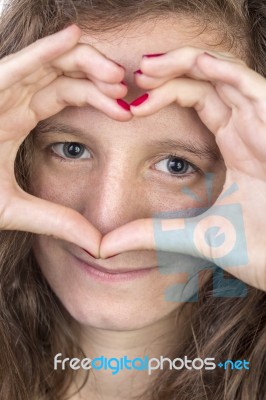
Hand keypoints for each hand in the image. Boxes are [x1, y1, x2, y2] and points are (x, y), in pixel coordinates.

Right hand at [0, 24, 131, 255]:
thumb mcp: (17, 211)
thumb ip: (57, 222)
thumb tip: (99, 246)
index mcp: (19, 119)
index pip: (66, 97)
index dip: (99, 99)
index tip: (129, 113)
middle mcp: (10, 100)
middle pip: (63, 75)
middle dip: (98, 77)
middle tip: (129, 88)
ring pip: (47, 64)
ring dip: (83, 63)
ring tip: (115, 75)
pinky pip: (18, 66)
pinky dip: (45, 51)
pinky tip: (74, 38)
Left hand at [100, 47, 265, 291]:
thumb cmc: (257, 250)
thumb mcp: (193, 234)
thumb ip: (150, 234)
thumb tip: (104, 245)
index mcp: (231, 146)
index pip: (196, 101)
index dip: (163, 94)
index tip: (128, 106)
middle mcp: (245, 129)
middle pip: (206, 79)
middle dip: (169, 70)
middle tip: (133, 75)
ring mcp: (261, 125)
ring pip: (222, 73)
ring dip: (186, 63)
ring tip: (146, 68)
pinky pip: (249, 84)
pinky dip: (223, 69)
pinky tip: (193, 63)